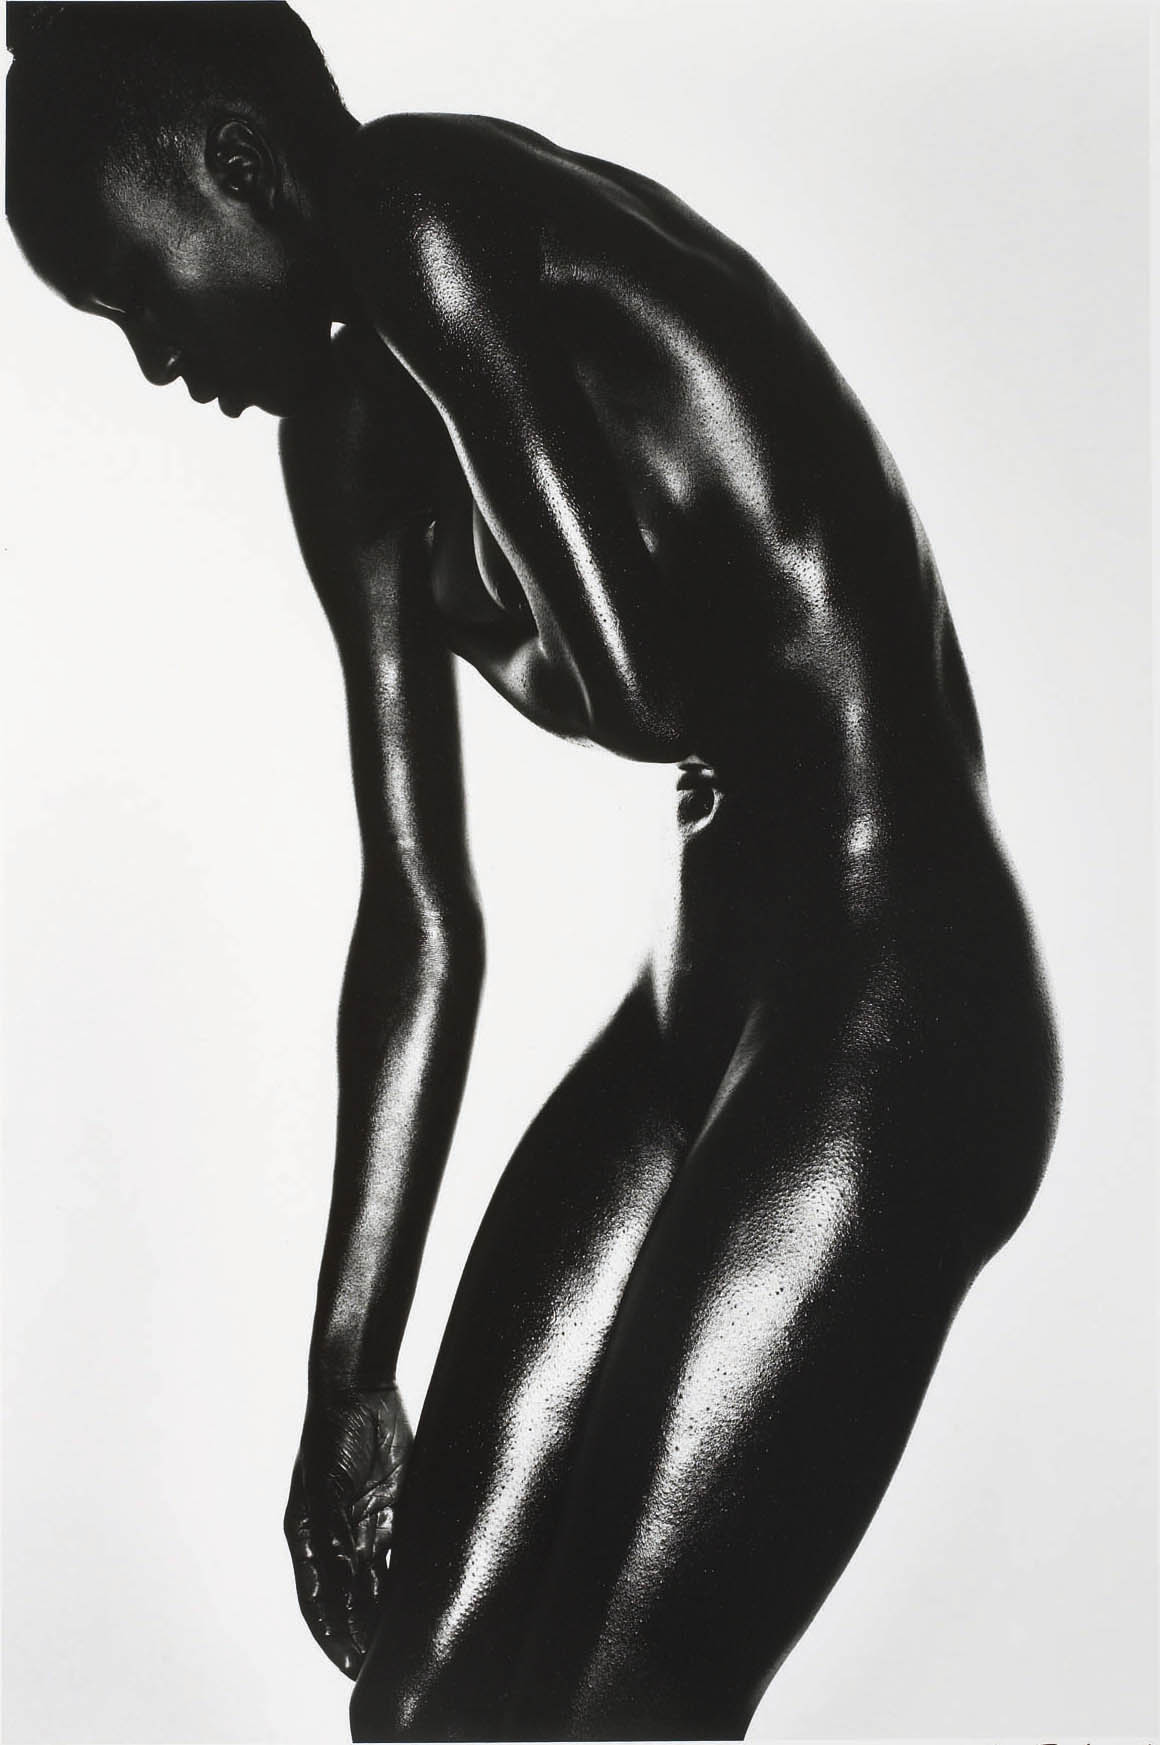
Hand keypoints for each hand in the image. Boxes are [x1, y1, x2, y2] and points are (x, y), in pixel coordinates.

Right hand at [285, 1383, 412, 1676]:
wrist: (360, 1389)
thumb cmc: (329, 1433)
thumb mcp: (325, 1485)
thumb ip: (332, 1533)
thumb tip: (342, 1580)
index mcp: (309, 1537)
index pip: (319, 1599)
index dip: (333, 1632)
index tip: (350, 1662)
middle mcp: (339, 1538)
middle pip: (352, 1596)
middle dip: (364, 1630)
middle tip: (384, 1664)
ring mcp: (368, 1524)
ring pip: (380, 1579)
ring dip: (389, 1609)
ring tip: (408, 1642)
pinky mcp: (397, 1507)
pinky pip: (404, 1549)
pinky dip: (413, 1574)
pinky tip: (427, 1597)